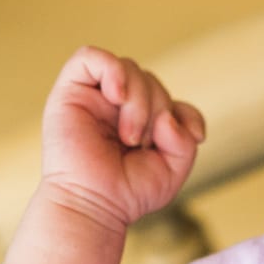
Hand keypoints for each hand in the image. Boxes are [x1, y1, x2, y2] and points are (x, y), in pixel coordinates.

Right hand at [40, 46, 204, 231]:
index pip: (168, 97)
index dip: (185, 112)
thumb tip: (167, 116)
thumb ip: (184, 137)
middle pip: (150, 80)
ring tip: (130, 136)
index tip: (194, 137)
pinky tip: (118, 96)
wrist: (94, 206)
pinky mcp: (69, 93)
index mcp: (139, 119)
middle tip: (143, 144)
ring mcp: (92, 97)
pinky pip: (89, 58)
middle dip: (158, 109)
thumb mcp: (173, 166)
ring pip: (128, 68)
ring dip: (140, 102)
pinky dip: (112, 71)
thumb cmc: (129, 190)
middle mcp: (114, 105)